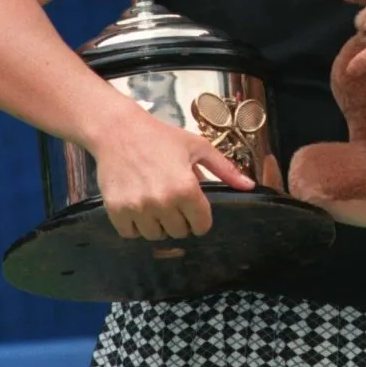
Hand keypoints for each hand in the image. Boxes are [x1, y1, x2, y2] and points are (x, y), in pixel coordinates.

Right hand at [89, 104, 253, 240]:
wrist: (119, 130)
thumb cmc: (161, 137)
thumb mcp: (197, 147)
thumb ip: (225, 169)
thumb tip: (249, 186)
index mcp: (186, 188)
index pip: (202, 225)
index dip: (200, 217)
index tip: (194, 208)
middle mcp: (162, 202)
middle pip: (179, 232)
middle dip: (180, 220)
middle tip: (173, 201)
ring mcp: (138, 208)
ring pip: (155, 235)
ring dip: (158, 224)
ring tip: (155, 202)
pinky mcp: (116, 211)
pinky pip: (131, 233)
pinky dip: (135, 225)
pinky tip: (138, 206)